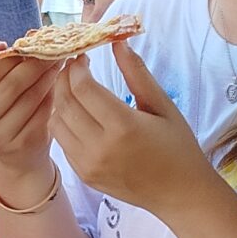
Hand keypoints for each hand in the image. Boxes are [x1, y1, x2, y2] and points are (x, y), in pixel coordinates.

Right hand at [0, 34, 59, 182]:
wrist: (8, 144)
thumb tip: (0, 47)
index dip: (14, 55)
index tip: (32, 43)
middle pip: (11, 85)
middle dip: (35, 64)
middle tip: (52, 51)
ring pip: (30, 98)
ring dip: (48, 77)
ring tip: (56, 64)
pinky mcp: (21, 146)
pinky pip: (43, 113)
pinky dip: (53, 96)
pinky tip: (58, 85)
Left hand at [50, 43, 215, 220]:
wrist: (179, 194)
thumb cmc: (177, 146)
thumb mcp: (162, 105)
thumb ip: (136, 73)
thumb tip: (118, 42)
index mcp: (123, 127)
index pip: (83, 87)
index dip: (77, 66)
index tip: (82, 55)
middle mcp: (100, 148)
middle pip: (65, 102)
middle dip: (63, 79)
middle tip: (72, 66)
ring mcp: (89, 165)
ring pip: (57, 123)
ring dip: (60, 100)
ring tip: (73, 88)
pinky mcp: (84, 176)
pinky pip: (63, 142)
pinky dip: (65, 123)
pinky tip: (78, 113)